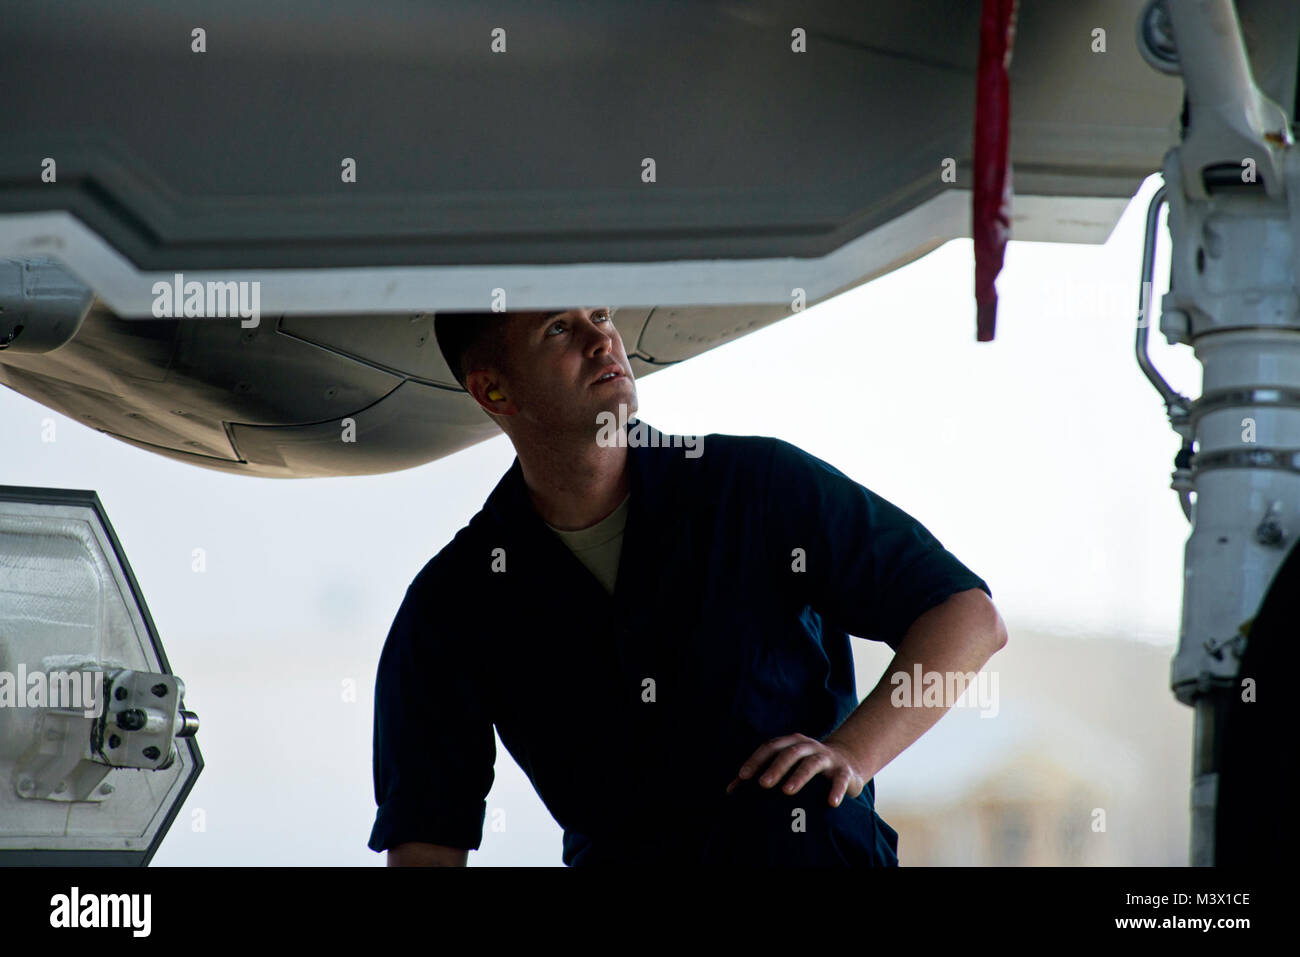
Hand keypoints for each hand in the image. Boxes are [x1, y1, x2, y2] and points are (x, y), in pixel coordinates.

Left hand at [725, 733, 865, 806]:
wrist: (847, 763)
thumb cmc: (805, 767)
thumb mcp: (786, 766)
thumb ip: (761, 775)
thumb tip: (730, 791)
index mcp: (791, 744)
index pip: (770, 747)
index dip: (756, 760)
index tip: (743, 776)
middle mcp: (808, 747)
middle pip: (790, 753)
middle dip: (775, 768)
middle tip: (762, 784)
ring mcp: (827, 757)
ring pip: (812, 763)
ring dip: (799, 776)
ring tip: (787, 791)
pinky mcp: (844, 771)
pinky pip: (840, 779)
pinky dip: (836, 790)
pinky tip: (830, 803)